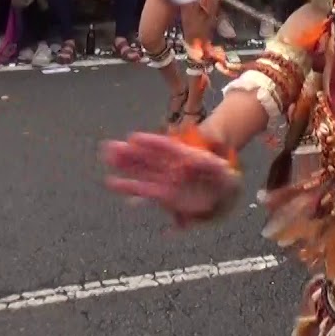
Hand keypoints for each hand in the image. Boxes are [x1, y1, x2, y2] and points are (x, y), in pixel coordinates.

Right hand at [101, 132, 241, 226]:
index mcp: (187, 158)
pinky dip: (131, 188)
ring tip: (107, 159)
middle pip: (149, 158)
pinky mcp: (165, 196)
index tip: (134, 138)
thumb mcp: (223, 171)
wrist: (227, 194)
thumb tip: (206, 164)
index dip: (151, 143)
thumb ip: (214, 168)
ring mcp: (167, 181)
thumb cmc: (225, 179)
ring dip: (126, 167)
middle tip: (108, 147)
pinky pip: (146, 190)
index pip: (166, 148)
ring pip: (143, 172)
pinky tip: (114, 183)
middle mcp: (174, 168)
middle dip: (130, 154)